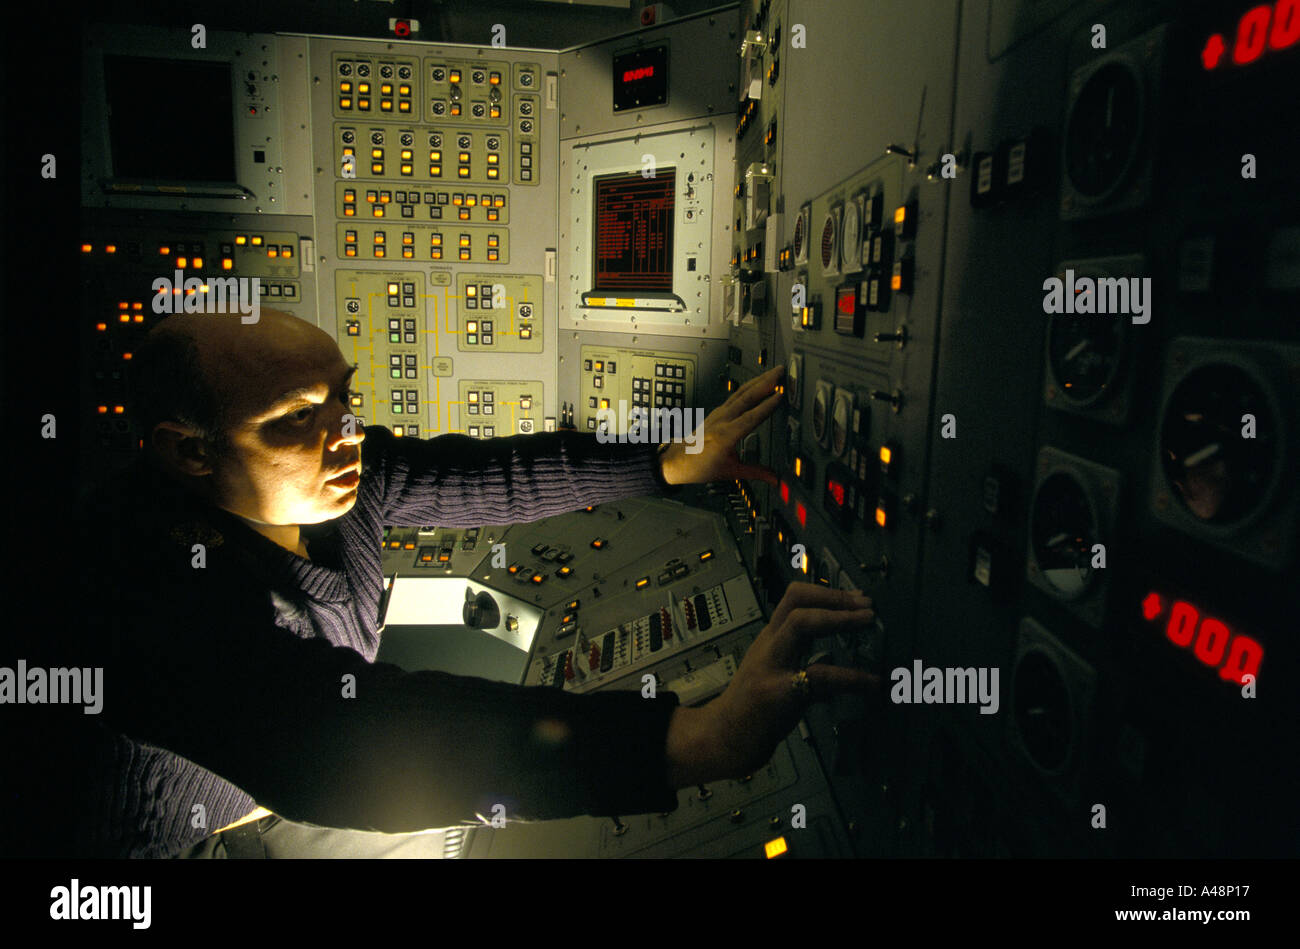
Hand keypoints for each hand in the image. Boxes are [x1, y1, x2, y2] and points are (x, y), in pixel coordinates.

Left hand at [658, 365, 784, 486]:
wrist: (675, 461)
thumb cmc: (698, 466)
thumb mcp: (730, 472)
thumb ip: (756, 473)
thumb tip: (775, 479)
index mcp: (725, 436)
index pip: (751, 417)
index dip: (767, 406)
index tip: (780, 395)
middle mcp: (721, 421)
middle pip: (746, 397)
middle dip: (765, 383)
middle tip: (780, 372)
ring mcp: (718, 414)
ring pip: (741, 392)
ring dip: (758, 380)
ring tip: (773, 372)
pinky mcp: (717, 412)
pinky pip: (735, 395)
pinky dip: (748, 387)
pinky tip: (756, 382)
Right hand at [665, 583, 879, 784]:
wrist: (723, 738)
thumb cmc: (749, 708)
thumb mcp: (772, 672)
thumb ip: (799, 662)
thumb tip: (834, 660)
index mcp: (770, 639)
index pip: (794, 598)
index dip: (827, 592)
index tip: (856, 599)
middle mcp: (770, 646)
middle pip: (796, 602)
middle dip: (836, 599)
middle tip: (867, 606)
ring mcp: (772, 667)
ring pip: (802, 624)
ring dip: (840, 620)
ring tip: (868, 624)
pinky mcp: (778, 694)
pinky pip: (820, 678)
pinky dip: (852, 678)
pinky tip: (871, 683)